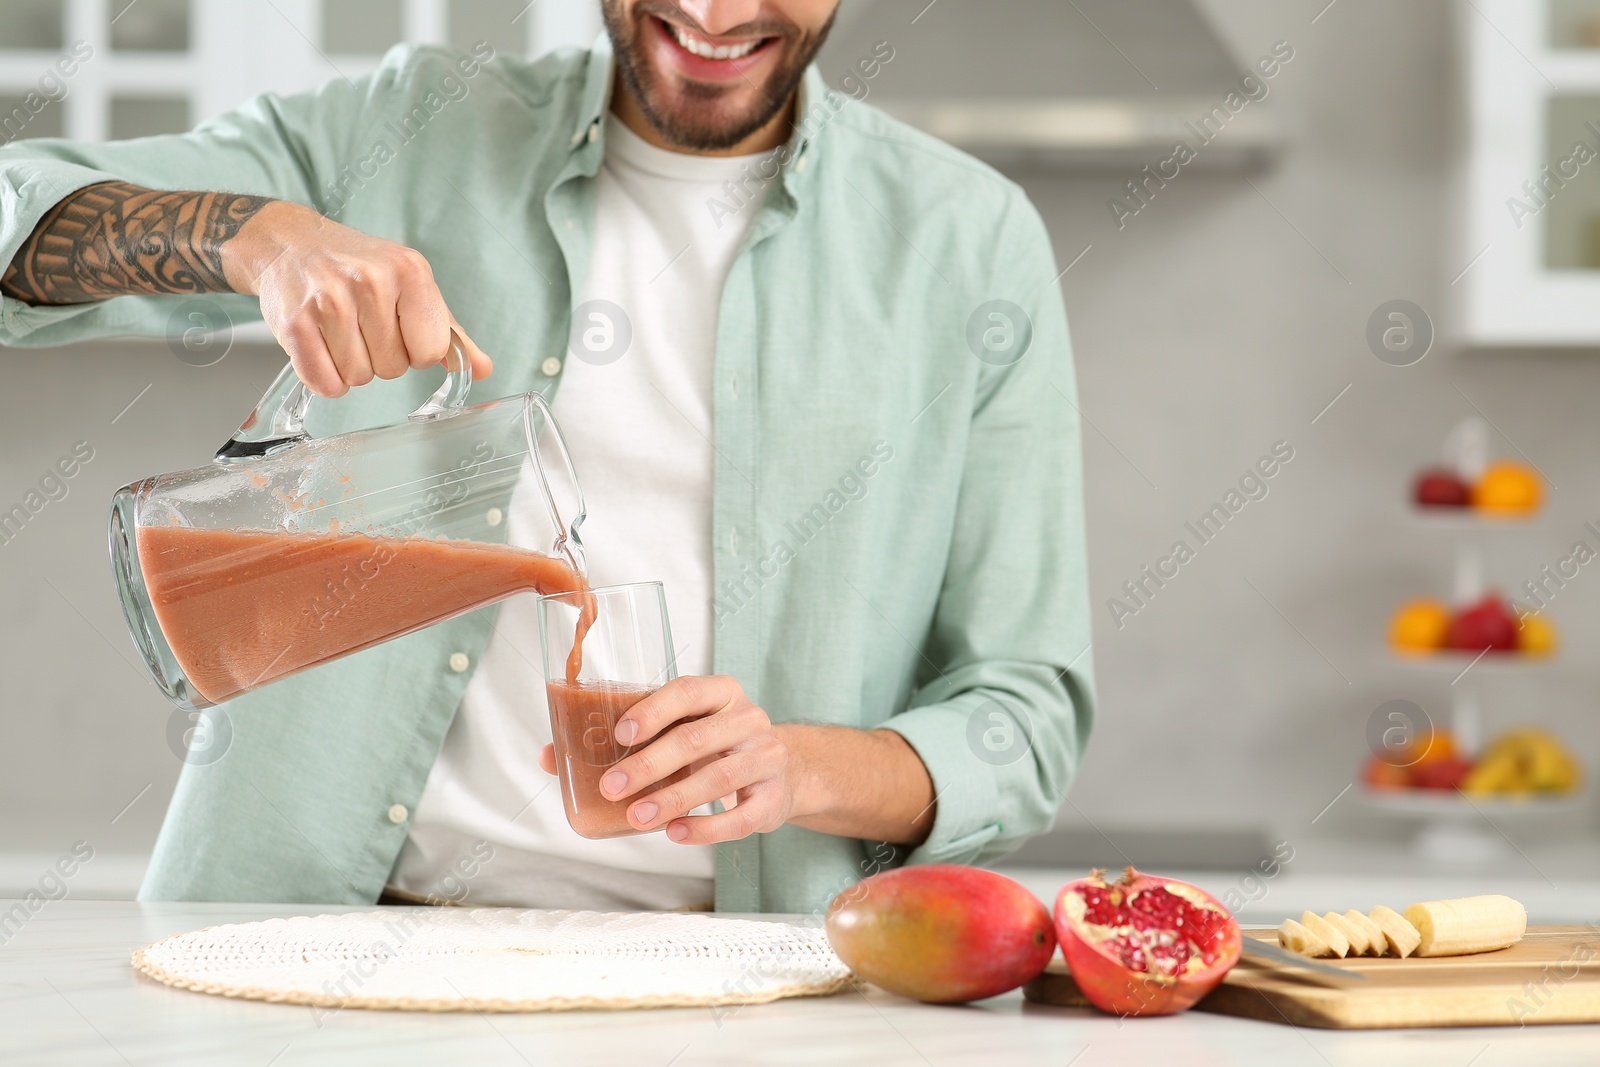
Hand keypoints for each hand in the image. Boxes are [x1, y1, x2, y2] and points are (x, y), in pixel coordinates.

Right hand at [225, 201, 492, 396]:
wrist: (289, 243)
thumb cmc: (356, 267)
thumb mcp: (410, 284)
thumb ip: (448, 331)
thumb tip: (483, 369)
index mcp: (410, 270)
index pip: (431, 351)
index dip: (415, 352)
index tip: (398, 331)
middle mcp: (371, 281)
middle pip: (394, 369)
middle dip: (380, 357)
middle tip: (360, 325)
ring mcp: (330, 301)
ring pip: (359, 378)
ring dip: (350, 366)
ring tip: (338, 331)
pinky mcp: (294, 323)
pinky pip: (325, 383)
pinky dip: (324, 377)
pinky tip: (319, 346)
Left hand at [537, 675, 794, 844]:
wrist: (785, 772)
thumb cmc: (717, 747)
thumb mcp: (682, 730)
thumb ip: (627, 740)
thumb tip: (552, 756)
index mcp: (721, 693)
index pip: (687, 692)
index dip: (652, 711)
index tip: (620, 735)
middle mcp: (748, 720)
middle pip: (696, 740)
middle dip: (649, 765)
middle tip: (612, 786)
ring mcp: (767, 758)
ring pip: (718, 778)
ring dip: (672, 799)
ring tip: (636, 816)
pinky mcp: (774, 800)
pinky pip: (740, 816)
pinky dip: (705, 827)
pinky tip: (675, 833)